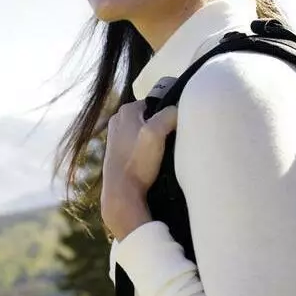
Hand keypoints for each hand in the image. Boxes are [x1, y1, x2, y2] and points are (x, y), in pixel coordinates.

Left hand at [101, 101, 178, 238]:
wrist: (122, 192)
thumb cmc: (137, 162)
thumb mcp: (156, 133)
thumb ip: (169, 115)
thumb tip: (179, 110)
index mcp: (125, 111)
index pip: (156, 102)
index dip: (168, 112)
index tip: (178, 125)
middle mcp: (118, 120)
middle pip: (150, 117)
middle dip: (162, 125)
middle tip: (174, 138)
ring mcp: (116, 137)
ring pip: (145, 131)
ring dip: (155, 139)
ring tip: (165, 150)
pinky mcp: (119, 153)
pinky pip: (139, 145)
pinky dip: (147, 149)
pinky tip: (153, 160)